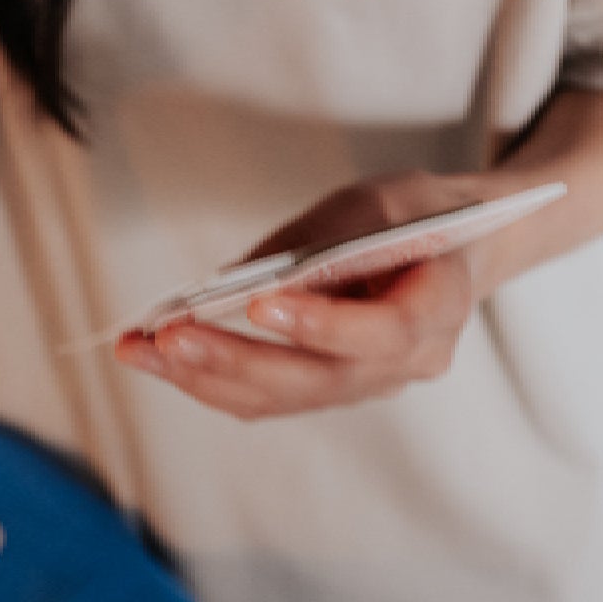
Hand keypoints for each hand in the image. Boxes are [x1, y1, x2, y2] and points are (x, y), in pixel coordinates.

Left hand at [113, 171, 493, 421]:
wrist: (461, 247)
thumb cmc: (417, 216)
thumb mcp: (375, 203)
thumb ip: (317, 243)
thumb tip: (234, 281)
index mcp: (440, 307)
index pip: (383, 332)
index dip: (323, 324)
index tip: (259, 305)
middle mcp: (411, 362)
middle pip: (321, 378)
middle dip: (237, 361)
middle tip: (168, 337)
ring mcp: (374, 383)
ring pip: (289, 398)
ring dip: (210, 377)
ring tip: (142, 350)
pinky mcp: (338, 386)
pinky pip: (277, 398)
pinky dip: (219, 380)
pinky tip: (166, 358)